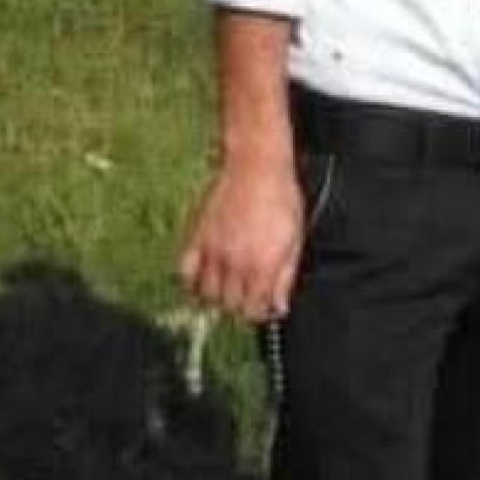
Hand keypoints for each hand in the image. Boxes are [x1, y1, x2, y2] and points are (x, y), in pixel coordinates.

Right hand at [179, 160, 303, 322]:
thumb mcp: (295, 240)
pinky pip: (184, 271)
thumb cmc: (281, 199)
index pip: (253, 310)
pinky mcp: (199, 236)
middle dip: (239, 306)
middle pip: (229, 306)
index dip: (258, 312)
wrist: (257, 167)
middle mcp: (236, 263)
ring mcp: (214, 251)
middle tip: (245, 296)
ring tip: (226, 288)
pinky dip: (190, 280)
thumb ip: (285, 278)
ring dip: (216, 296)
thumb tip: (278, 307)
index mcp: (263, 267)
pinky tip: (201, 277)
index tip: (261, 306)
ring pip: (206, 294)